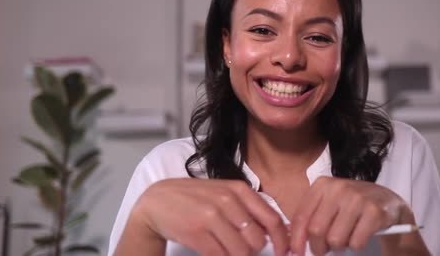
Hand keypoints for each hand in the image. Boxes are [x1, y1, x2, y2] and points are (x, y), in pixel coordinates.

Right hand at [117, 178, 288, 255]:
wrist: (158, 200)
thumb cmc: (196, 198)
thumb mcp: (224, 193)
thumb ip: (249, 208)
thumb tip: (278, 230)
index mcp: (239, 189)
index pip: (272, 219)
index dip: (282, 240)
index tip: (282, 252)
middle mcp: (227, 200)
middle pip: (257, 240)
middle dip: (253, 251)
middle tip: (243, 250)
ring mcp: (210, 216)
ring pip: (240, 251)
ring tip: (227, 250)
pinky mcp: (196, 233)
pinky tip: (216, 254)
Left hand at [289, 176, 414, 255]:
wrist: (389, 203)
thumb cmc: (353, 206)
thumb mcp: (330, 204)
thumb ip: (311, 217)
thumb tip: (292, 241)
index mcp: (323, 184)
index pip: (301, 217)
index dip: (296, 240)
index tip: (296, 253)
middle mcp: (339, 188)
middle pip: (316, 230)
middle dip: (319, 247)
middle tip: (326, 250)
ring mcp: (358, 198)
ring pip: (335, 239)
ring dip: (340, 247)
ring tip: (345, 239)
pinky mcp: (375, 212)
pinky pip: (355, 242)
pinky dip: (356, 245)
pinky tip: (360, 236)